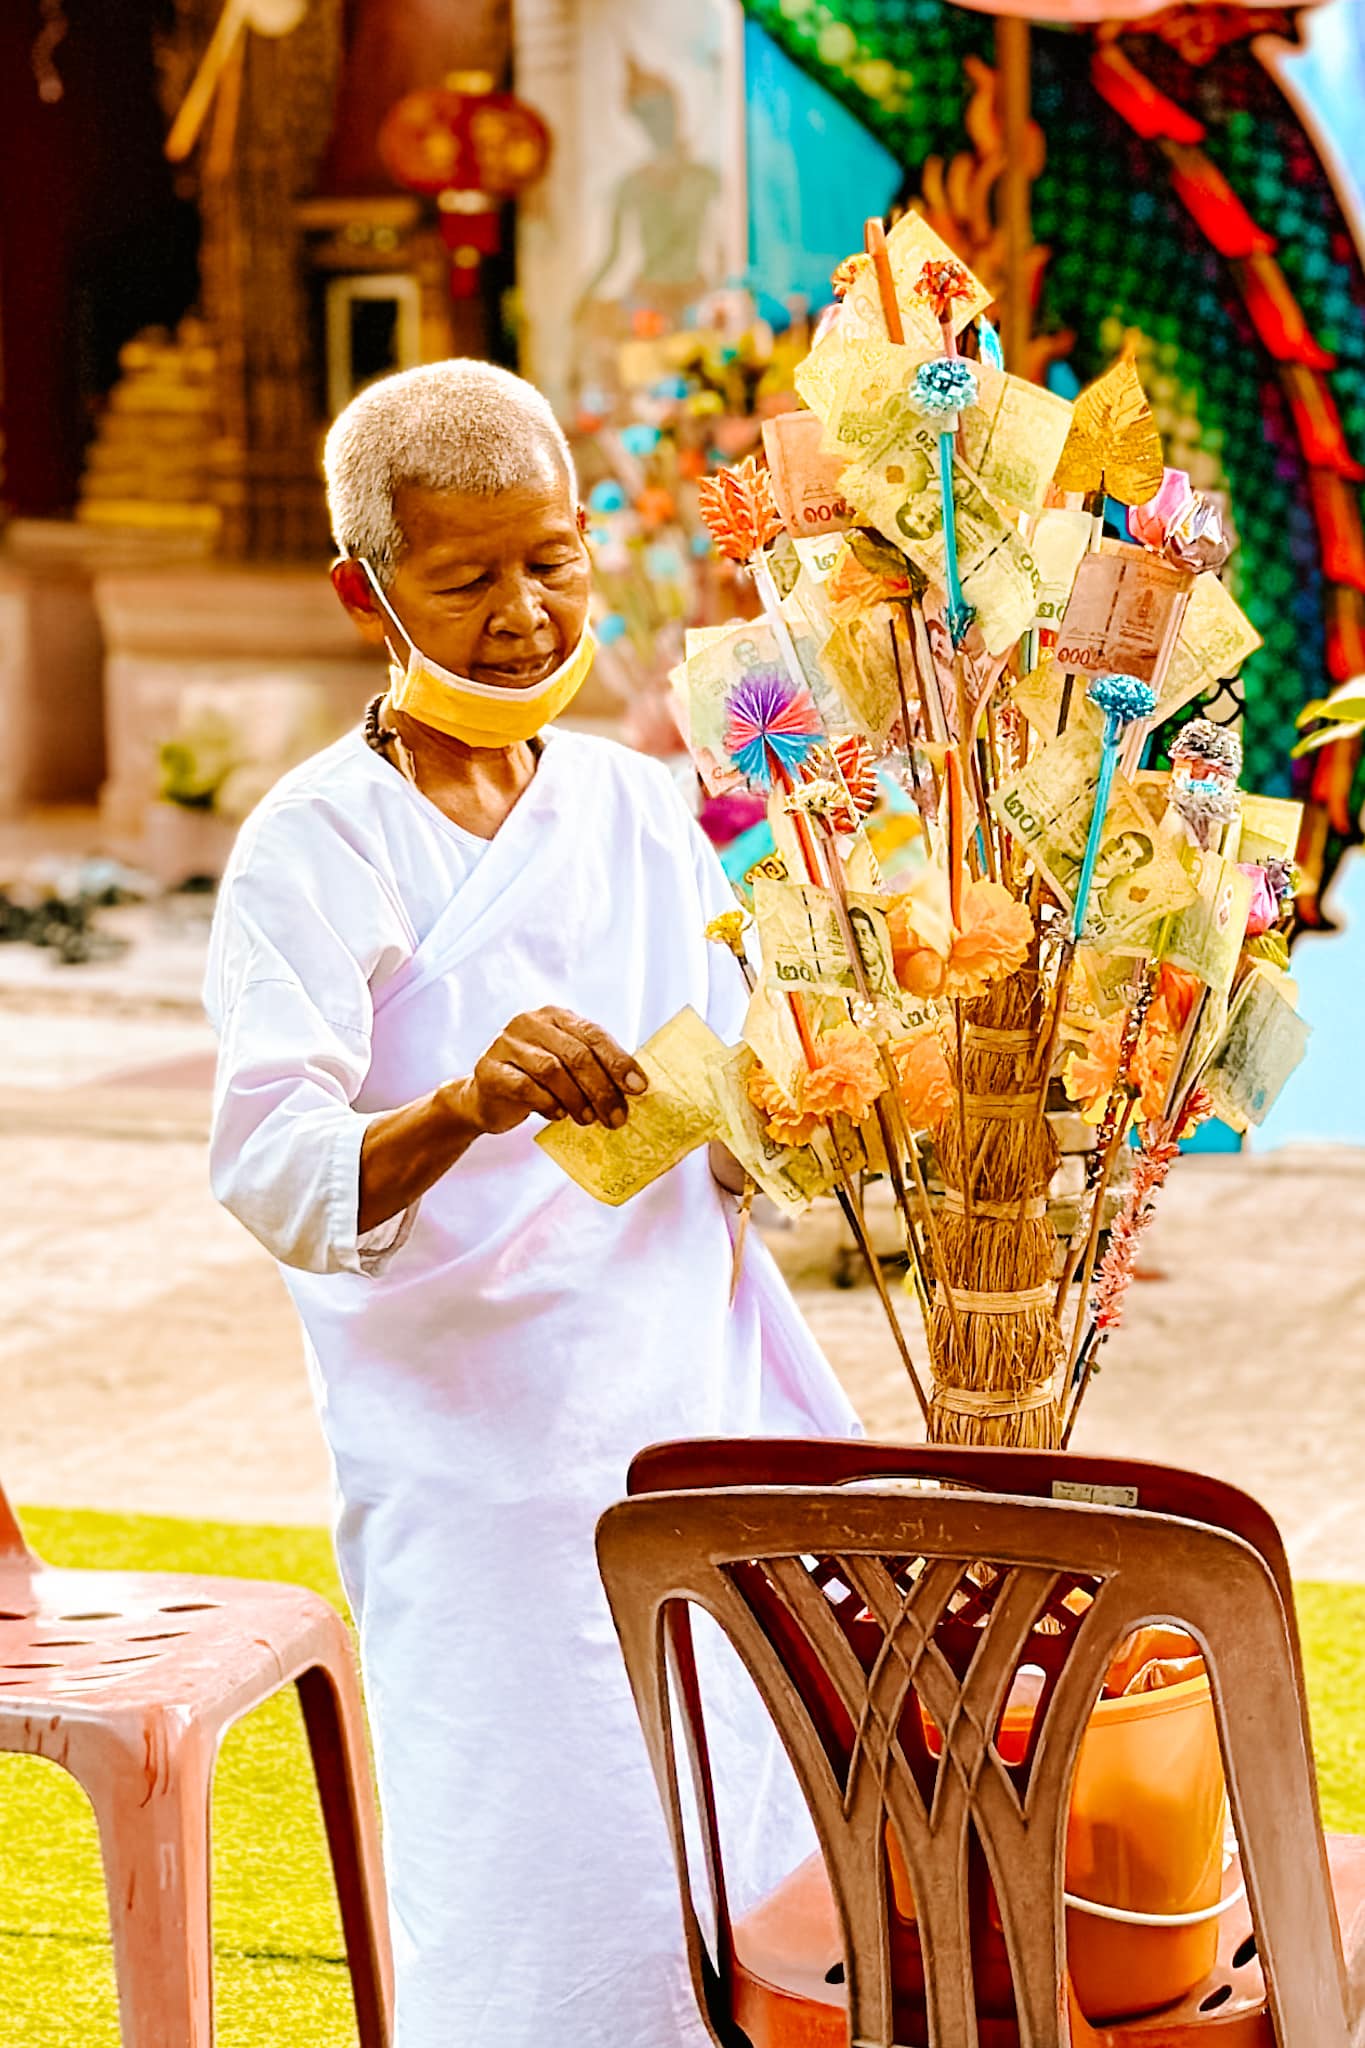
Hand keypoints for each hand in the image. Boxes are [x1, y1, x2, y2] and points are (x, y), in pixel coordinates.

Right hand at [463, 1007, 648, 1135]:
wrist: (485, 1098)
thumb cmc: (534, 1081)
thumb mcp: (565, 1067)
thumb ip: (593, 1067)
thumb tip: (634, 1088)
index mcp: (555, 1016)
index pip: (593, 1034)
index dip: (619, 1061)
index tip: (638, 1087)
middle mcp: (529, 1023)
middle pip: (576, 1054)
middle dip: (602, 1089)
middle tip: (617, 1116)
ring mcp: (506, 1044)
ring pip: (551, 1070)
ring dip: (576, 1099)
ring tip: (588, 1119)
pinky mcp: (490, 1069)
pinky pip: (525, 1087)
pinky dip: (547, 1103)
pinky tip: (558, 1115)